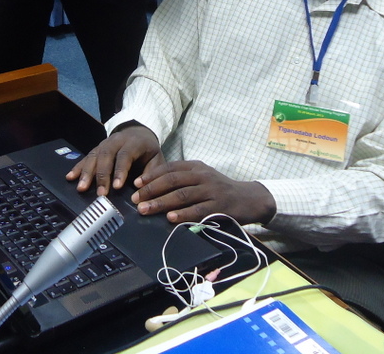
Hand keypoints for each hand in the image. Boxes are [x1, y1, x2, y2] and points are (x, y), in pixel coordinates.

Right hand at [66, 124, 162, 196]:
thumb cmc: (148, 151)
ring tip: (81, 188)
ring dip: (86, 172)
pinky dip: (78, 167)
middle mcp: (116, 141)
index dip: (120, 171)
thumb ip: (152, 174)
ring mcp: (104, 143)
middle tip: (100, 193)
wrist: (139, 132)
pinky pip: (86, 156)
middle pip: (106, 156)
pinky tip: (70, 177)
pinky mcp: (96, 148)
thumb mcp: (157, 160)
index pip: (125, 156)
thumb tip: (142, 191)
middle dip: (101, 175)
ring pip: (94, 156)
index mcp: (133, 143)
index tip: (117, 187)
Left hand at [130, 160, 276, 224]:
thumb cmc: (218, 188)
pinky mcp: (218, 206)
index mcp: (196, 166)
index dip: (151, 176)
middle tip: (135, 200)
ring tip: (145, 209)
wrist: (248, 198)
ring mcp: (211, 191)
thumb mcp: (201, 176)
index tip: (136, 185)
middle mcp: (202, 176)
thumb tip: (152, 188)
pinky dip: (183, 214)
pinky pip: (198, 210)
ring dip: (161, 203)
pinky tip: (170, 218)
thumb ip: (182, 179)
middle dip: (151, 190)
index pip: (169, 168)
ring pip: (182, 195)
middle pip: (172, 181)